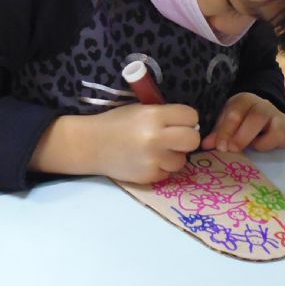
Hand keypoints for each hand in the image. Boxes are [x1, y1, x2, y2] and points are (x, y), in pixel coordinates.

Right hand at [41, 104, 200, 183]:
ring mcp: (153, 159)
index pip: (191, 116)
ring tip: (157, 150)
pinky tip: (147, 160)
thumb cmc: (117, 123)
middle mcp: (156, 137)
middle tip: (175, 138)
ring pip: (182, 160)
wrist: (92, 145)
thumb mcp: (141, 109)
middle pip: (193, 140)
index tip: (179, 121)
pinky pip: (168, 173)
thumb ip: (165, 115)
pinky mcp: (148, 176)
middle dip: (187, 138)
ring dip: (174, 155)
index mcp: (154, 115)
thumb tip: (192, 124)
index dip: (187, 118)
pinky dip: (162, 168)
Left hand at [201, 93, 284, 152]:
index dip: (226, 130)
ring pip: (276, 130)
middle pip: (257, 117)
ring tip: (253, 147)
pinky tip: (267, 146)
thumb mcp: (228, 121)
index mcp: (244, 101)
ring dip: (262, 143)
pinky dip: (277, 145)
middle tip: (233, 149)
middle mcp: (264, 106)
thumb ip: (218, 133)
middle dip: (243, 136)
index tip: (220, 146)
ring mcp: (279, 117)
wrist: (265, 113)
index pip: (235, 112)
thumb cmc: (242, 119)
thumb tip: (206, 145)